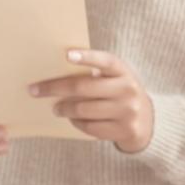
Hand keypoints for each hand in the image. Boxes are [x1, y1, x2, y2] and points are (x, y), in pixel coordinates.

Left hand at [30, 49, 154, 153]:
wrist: (148, 120)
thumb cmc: (120, 93)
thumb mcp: (115, 78)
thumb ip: (95, 73)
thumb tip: (56, 71)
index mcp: (123, 70)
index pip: (105, 60)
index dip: (87, 57)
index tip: (67, 55)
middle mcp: (127, 89)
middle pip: (83, 87)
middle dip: (54, 88)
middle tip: (35, 90)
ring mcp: (127, 111)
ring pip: (84, 109)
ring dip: (64, 109)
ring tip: (55, 108)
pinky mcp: (124, 130)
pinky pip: (90, 127)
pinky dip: (77, 123)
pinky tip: (72, 119)